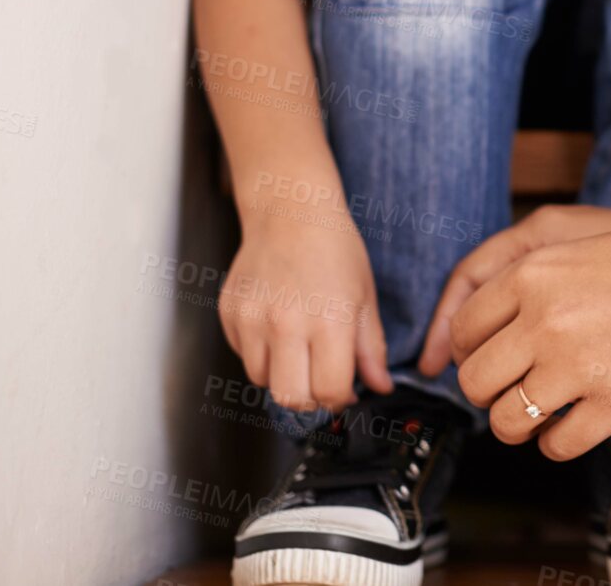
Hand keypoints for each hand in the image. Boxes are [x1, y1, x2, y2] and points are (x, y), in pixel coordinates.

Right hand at [219, 217, 391, 413]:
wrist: (290, 212)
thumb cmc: (335, 250)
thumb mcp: (364, 297)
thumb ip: (372, 348)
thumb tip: (380, 387)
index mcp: (328, 321)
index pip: (329, 392)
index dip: (341, 398)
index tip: (345, 389)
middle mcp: (286, 325)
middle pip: (291, 399)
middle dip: (310, 398)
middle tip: (320, 378)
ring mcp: (252, 320)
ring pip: (262, 381)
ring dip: (282, 376)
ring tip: (298, 347)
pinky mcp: (229, 315)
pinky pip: (243, 356)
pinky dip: (261, 354)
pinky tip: (277, 328)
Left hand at [449, 210, 610, 460]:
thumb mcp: (579, 239)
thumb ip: (524, 277)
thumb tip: (479, 329)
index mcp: (531, 274)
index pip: (461, 330)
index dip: (469, 351)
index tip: (490, 358)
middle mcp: (544, 321)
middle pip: (474, 381)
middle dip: (488, 391)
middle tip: (513, 388)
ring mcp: (578, 366)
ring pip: (507, 421)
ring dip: (517, 425)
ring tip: (540, 414)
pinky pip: (557, 446)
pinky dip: (557, 444)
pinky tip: (575, 426)